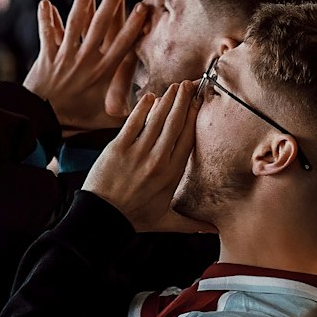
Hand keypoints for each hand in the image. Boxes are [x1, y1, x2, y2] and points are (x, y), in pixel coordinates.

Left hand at [24, 0, 146, 132]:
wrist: (43, 123)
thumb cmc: (77, 123)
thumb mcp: (107, 120)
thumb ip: (130, 112)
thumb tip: (155, 108)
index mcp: (103, 72)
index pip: (122, 43)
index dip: (133, 24)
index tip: (143, 6)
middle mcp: (86, 60)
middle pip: (101, 25)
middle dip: (111, 1)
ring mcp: (65, 56)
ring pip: (75, 24)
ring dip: (82, 2)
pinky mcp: (47, 57)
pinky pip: (47, 34)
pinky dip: (46, 19)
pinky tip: (45, 3)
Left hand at [84, 82, 199, 232]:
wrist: (101, 219)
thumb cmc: (134, 219)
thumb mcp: (166, 222)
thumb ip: (193, 224)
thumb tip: (215, 231)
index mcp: (172, 174)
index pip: (188, 139)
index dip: (194, 117)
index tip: (200, 103)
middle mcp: (158, 160)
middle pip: (176, 123)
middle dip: (184, 101)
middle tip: (191, 85)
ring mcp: (138, 152)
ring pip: (158, 119)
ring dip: (168, 100)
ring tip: (176, 87)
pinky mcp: (118, 148)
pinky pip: (134, 122)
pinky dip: (143, 108)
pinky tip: (150, 97)